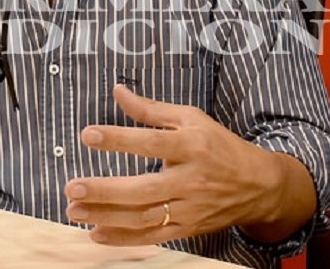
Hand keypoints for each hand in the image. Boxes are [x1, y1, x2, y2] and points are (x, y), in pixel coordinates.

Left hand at [63, 84, 315, 245]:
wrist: (258, 185)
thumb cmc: (219, 146)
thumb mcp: (190, 118)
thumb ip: (151, 109)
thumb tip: (117, 91)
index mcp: (192, 146)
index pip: (152, 142)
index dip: (119, 139)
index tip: (88, 135)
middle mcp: (191, 179)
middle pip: (144, 188)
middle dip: (105, 190)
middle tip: (72, 186)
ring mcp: (190, 209)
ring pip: (144, 217)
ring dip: (106, 216)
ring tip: (74, 209)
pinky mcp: (188, 229)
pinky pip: (152, 237)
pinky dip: (123, 239)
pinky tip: (96, 233)